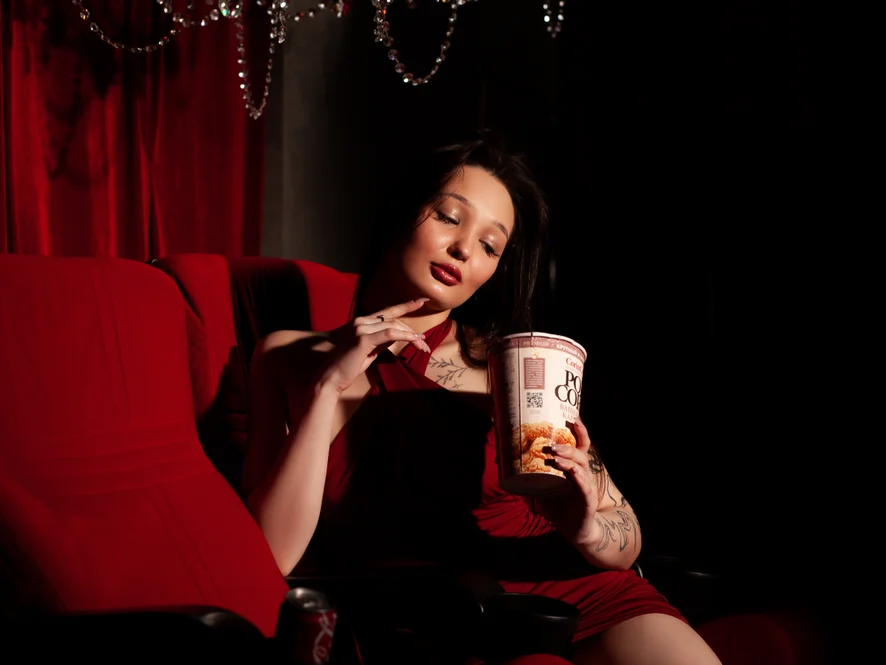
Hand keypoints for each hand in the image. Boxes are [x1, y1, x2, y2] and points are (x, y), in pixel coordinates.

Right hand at [319, 298, 431, 394]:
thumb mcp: (369, 350)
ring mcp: (361, 328)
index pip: (387, 311)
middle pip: (394, 320)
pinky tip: (415, 340)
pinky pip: (389, 334)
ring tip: (423, 346)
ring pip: (393, 326)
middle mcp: (361, 321)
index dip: (406, 305)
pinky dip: (404, 336)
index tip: (422, 301)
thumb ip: (382, 340)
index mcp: (361, 322)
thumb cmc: (348, 366)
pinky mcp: (362, 339)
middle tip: (425, 344)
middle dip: (411, 331)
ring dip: (412, 336)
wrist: (330, 377)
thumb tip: (398, 335)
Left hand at [534, 418, 604, 548]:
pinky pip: (585, 487)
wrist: (575, 531)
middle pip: (578, 454)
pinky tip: (572, 473)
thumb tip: (505, 465)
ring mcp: (586, 486)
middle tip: (551, 444)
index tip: (574, 418)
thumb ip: (529, 478)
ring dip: (569, 460)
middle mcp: (582, 474)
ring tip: (556, 457)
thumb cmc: (559, 507)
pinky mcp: (588, 500)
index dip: (579, 432)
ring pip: (581, 468)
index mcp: (574, 468)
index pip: (580, 446)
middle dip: (566, 446)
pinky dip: (579, 479)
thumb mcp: (542, 490)